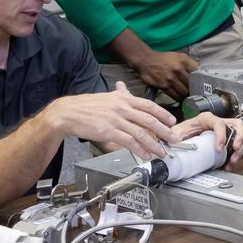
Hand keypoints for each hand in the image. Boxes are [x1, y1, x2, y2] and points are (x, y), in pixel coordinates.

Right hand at [43, 85, 177, 159]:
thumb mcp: (107, 97)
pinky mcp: (108, 132)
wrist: (68, 113)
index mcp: (123, 98)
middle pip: (149, 120)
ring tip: (162, 152)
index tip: (172, 122)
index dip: (162, 114)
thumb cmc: (86, 106)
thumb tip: (124, 88)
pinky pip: (128, 142)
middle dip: (164, 131)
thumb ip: (119, 95)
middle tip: (174, 139)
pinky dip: (139, 149)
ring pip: (141, 133)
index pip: (148, 105)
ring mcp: (116, 120)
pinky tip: (145, 154)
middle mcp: (122, 108)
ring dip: (154, 144)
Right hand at [129, 49, 198, 99]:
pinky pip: (175, 95)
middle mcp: (178, 69)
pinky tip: (181, 98)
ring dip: (187, 95)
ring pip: (184, 91)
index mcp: (184, 60)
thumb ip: (190, 63)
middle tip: (197, 93)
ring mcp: (171, 78)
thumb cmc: (163, 59)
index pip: (198, 72)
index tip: (203, 85)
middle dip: (194, 90)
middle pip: (192, 84)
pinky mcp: (164, 86)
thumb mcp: (179, 56)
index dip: (201, 80)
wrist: (146, 60)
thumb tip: (201, 71)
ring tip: (189, 97)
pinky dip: (179, 98)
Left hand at [170, 112, 242, 167]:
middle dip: (239, 138)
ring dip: (239, 150)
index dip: (221, 135)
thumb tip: (174, 139)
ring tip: (232, 161)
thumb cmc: (186, 129)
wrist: (186, 133)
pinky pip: (236, 146)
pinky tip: (229, 164)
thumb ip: (175, 134)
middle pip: (237, 126)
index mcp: (208, 119)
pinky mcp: (227, 139)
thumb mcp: (179, 130)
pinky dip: (235, 156)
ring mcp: (225, 131)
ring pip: (240, 136)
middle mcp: (219, 123)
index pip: (219, 123)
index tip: (219, 148)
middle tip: (235, 149)